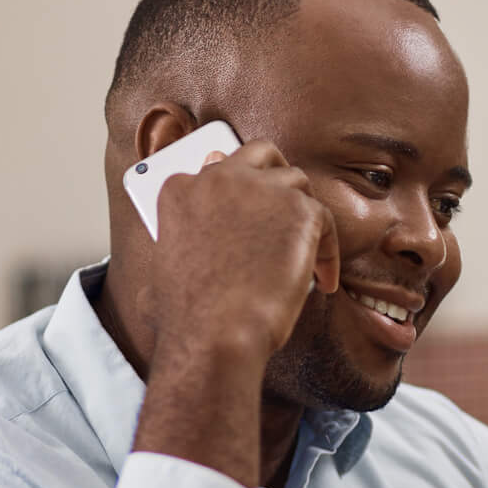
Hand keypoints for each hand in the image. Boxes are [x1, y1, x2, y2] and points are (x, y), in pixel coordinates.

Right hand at [148, 140, 340, 360]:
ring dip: (303, 212)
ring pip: (297, 183)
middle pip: (259, 154)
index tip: (246, 212)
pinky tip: (323, 277)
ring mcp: (261, 190)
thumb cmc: (185, 317)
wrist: (216, 333)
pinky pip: (324, 219)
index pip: (216, 170)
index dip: (236, 193)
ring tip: (308, 248)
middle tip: (286, 203)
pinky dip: (327, 249)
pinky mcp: (299, 210)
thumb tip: (167, 274)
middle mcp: (219, 179)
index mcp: (180, 190)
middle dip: (275, 172)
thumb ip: (174, 252)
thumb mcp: (161, 274)